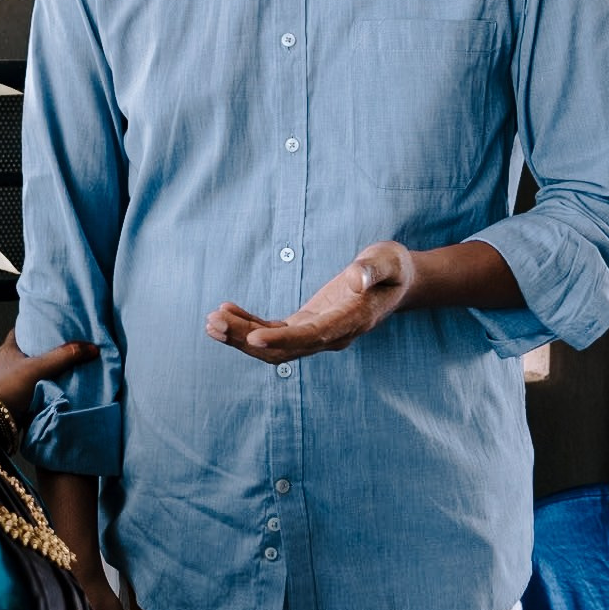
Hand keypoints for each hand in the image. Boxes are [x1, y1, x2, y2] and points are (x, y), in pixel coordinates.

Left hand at [0, 329, 99, 428]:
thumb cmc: (9, 388)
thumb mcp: (37, 368)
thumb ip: (63, 356)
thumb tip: (91, 348)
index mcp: (10, 347)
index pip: (25, 328)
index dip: (40, 323)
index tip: (58, 322)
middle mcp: (12, 361)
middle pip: (36, 349)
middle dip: (52, 348)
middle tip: (72, 343)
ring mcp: (16, 379)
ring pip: (40, 368)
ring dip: (54, 368)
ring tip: (75, 361)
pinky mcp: (22, 395)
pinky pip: (41, 385)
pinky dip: (52, 384)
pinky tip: (68, 383)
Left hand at [206, 240, 418, 362]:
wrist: (398, 282)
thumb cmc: (393, 269)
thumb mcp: (389, 261)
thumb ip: (373, 269)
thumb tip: (356, 276)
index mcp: (351, 322)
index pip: (312, 336)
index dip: (282, 339)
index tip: (253, 337)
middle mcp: (332, 336)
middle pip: (285, 348)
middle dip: (247, 339)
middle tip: (214, 322)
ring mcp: (318, 334)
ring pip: (275, 346)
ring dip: (241, 336)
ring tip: (211, 321)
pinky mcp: (308, 325)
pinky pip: (274, 332)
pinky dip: (249, 325)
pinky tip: (226, 313)